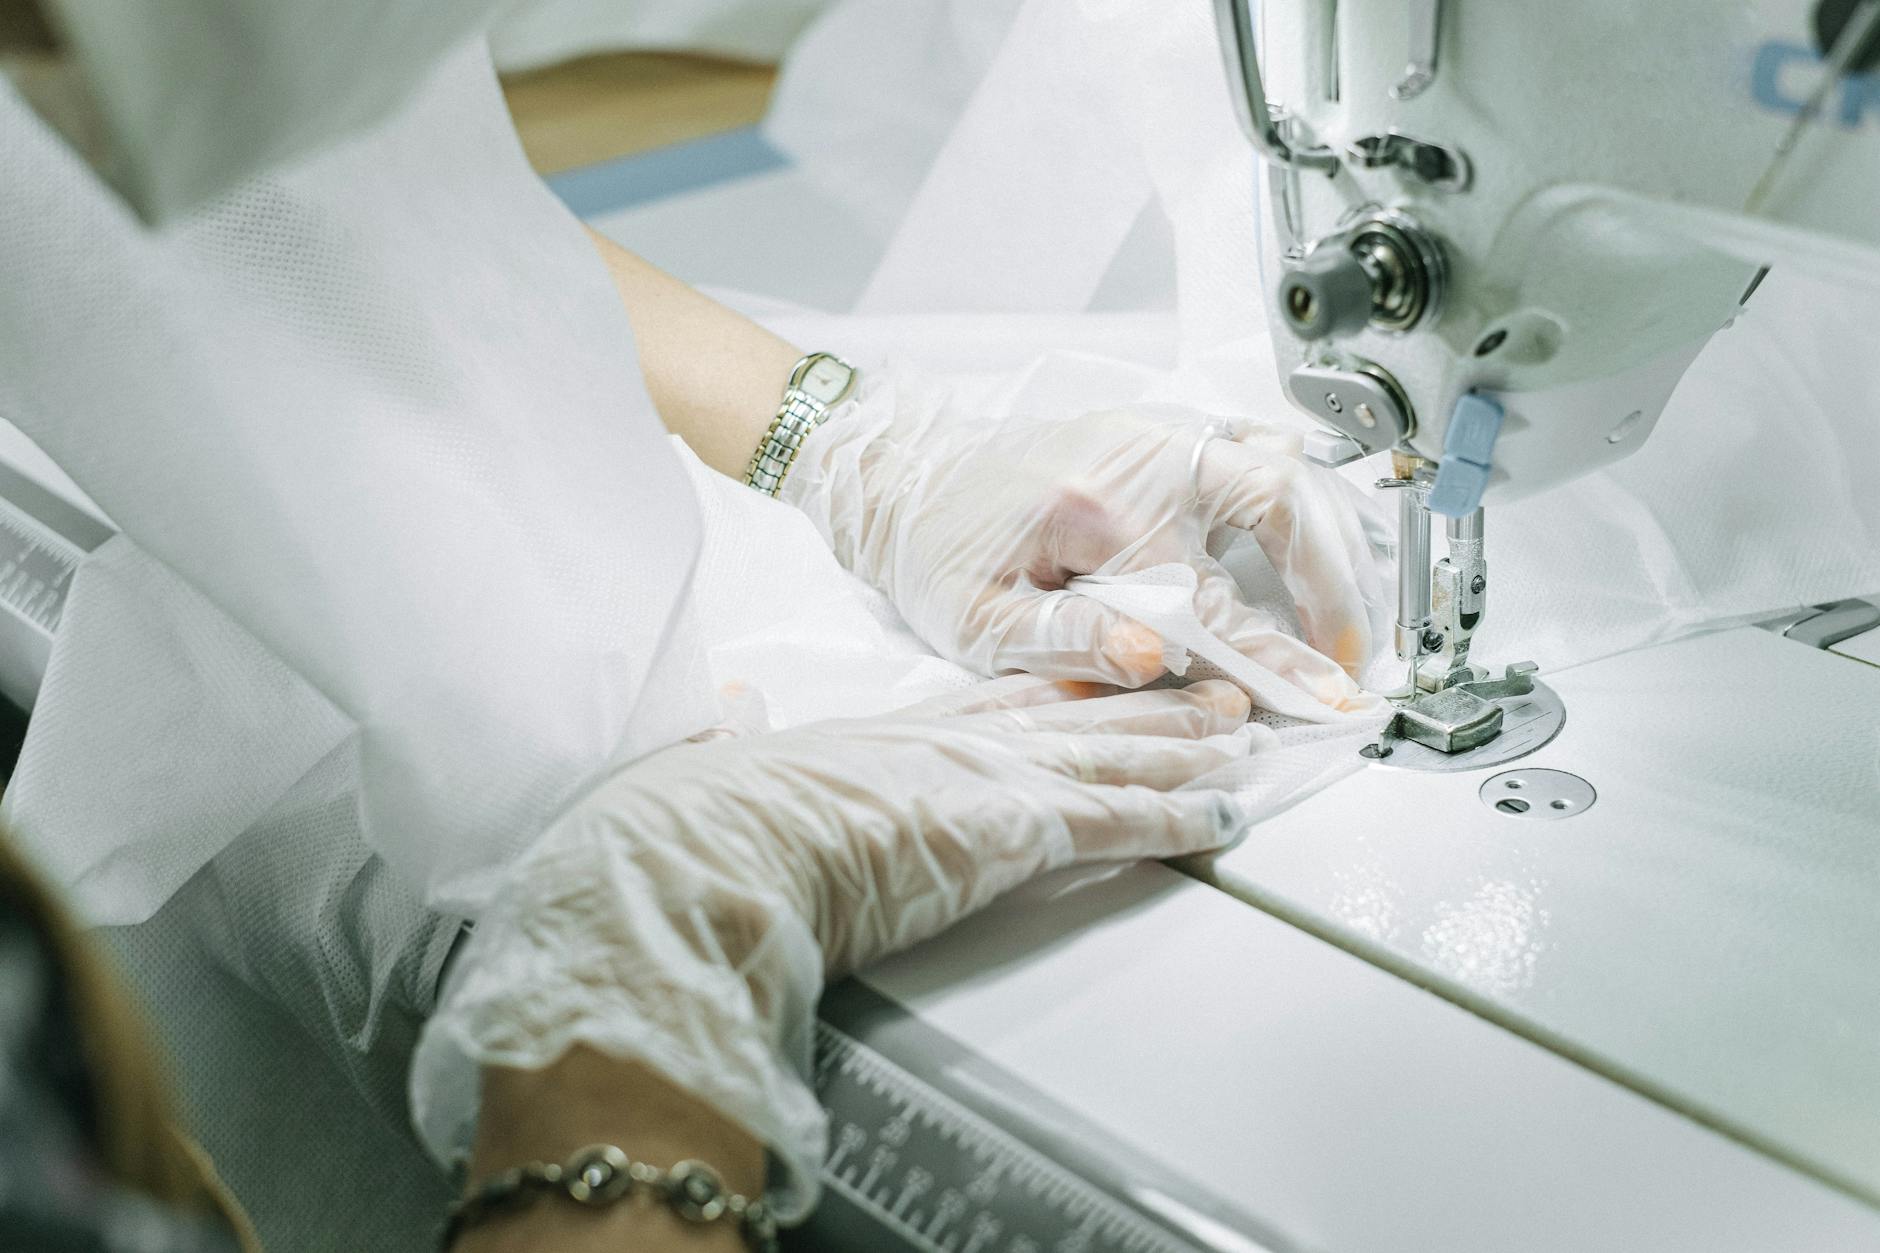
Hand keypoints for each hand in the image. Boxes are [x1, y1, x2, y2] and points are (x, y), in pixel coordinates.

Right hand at [416, 678, 1252, 1217]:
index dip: (1058, 686)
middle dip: (1151, 702)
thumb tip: (725, 710)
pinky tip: (1225, 817)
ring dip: (1189, 748)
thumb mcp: (724, 762)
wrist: (714, 849)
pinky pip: (1123, 820)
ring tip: (1246, 737)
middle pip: (1076, 713)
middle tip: (1209, 688)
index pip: (997, 699)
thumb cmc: (708, 822)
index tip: (1098, 670)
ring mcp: (992, 778)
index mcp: (893, 731)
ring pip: (1118, 752)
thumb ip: (737, 731)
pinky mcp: (1017, 829)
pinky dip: (1182, 817)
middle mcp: (956, 741)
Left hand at [782, 390, 1380, 711]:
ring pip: (1283, 464)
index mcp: (1095, 510)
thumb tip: (1150, 657)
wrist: (903, 478)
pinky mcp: (1158, 427)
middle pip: (1280, 501)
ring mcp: (1155, 430)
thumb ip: (1065, 640)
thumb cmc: (936, 555)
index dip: (1278, 657)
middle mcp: (1139, 454)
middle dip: (1335, 581)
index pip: (1215, 598)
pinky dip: (1299, 487)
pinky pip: (1254, 442)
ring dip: (1330, 536)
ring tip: (1350, 610)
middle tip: (1353, 653)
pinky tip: (1321, 535)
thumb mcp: (976, 619)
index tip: (1325, 698)